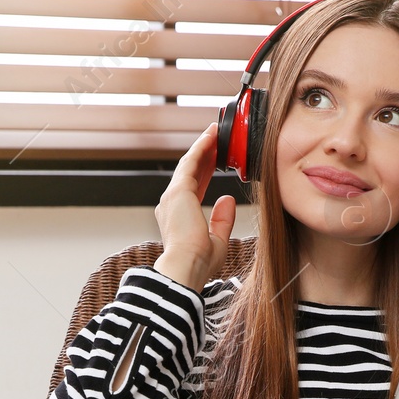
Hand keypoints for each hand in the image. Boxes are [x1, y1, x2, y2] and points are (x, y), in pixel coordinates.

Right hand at [153, 122, 233, 290]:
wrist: (187, 266)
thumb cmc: (199, 262)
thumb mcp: (217, 240)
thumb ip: (222, 220)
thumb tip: (227, 199)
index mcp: (177, 217)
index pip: (193, 188)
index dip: (204, 172)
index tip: (215, 161)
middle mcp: (171, 205)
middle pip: (189, 173)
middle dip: (204, 156)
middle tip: (216, 141)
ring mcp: (172, 196)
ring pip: (188, 164)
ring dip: (202, 147)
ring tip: (215, 132)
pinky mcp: (178, 190)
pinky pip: (191, 162)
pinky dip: (201, 147)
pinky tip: (211, 136)